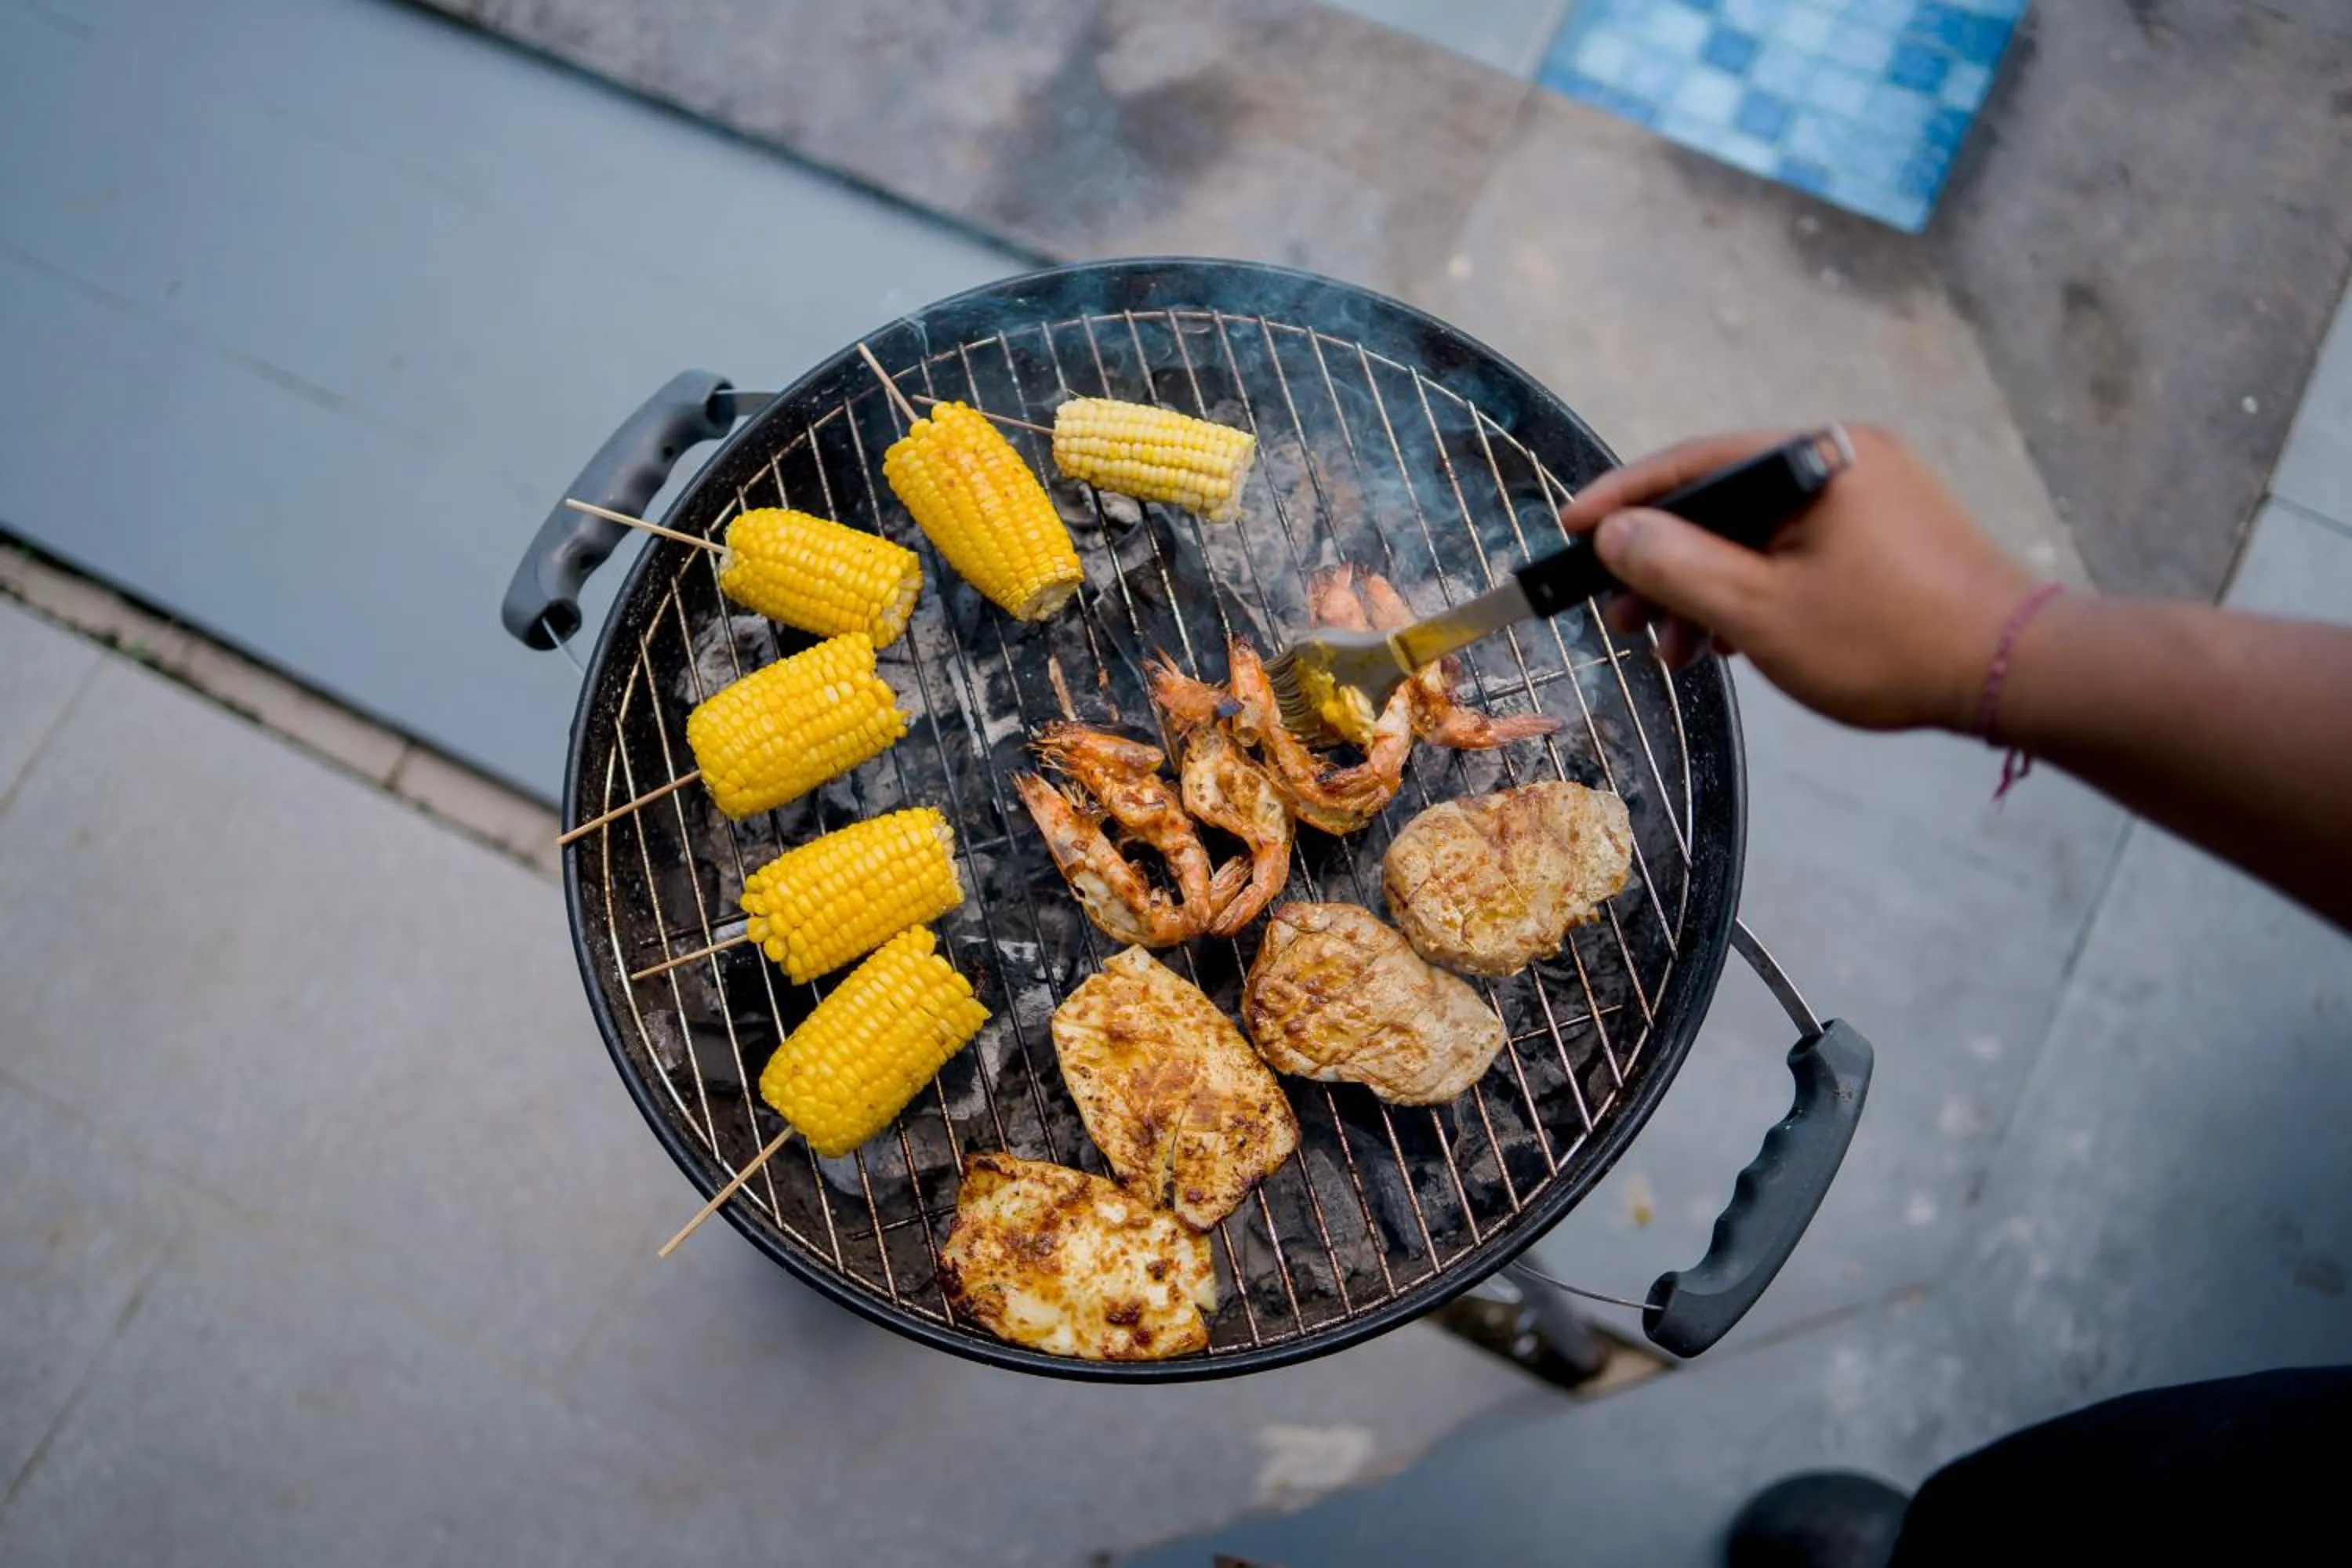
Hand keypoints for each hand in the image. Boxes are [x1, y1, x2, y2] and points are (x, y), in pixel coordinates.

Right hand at [1558, 426, 2041, 732]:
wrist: (2016, 672)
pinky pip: (1797, 548)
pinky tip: (1732, 643)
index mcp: (1817, 456)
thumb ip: (1675, 566)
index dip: (1622, 499)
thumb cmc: (1888, 641)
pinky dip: (1755, 589)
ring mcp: (1872, 494)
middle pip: (1724, 500)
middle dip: (1664, 563)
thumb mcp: (1760, 611)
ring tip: (1675, 652)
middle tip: (1619, 620)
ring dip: (1706, 588)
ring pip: (1759, 532)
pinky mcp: (1890, 533)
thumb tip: (1614, 532)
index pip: (1693, 461)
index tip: (1568, 528)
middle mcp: (1846, 457)